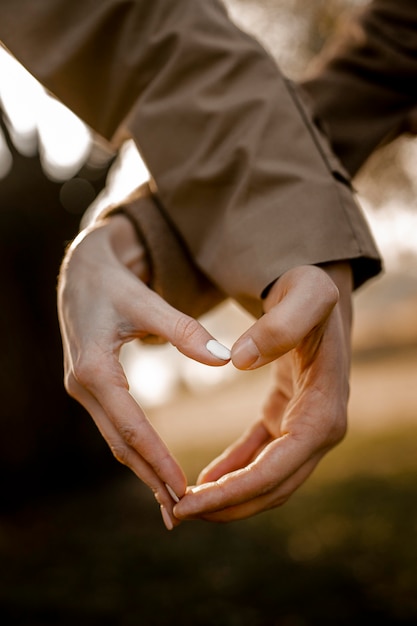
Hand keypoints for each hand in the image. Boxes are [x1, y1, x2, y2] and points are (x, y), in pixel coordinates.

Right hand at [57, 213, 230, 528]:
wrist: (80, 270)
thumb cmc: (114, 281)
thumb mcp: (146, 302)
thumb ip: (184, 330)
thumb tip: (224, 358)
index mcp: (94, 368)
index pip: (131, 426)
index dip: (158, 460)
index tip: (183, 489)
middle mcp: (82, 385)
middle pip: (120, 443)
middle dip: (149, 478)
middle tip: (179, 514)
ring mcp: (82, 388)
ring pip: (115, 439)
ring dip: (141, 469)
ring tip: (171, 501)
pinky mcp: (91, 385)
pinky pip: (115, 426)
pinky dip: (136, 449)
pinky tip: (154, 465)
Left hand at [173, 263, 352, 521]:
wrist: (318, 294)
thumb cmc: (311, 291)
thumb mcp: (304, 293)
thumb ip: (279, 324)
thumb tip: (238, 361)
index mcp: (324, 409)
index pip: (279, 468)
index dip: (235, 491)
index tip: (191, 501)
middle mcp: (322, 427)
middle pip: (274, 486)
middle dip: (227, 506)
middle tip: (176, 513)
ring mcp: (306, 426)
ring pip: (268, 481)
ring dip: (228, 498)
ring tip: (184, 504)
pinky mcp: (288, 419)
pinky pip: (261, 458)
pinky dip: (234, 473)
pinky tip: (205, 481)